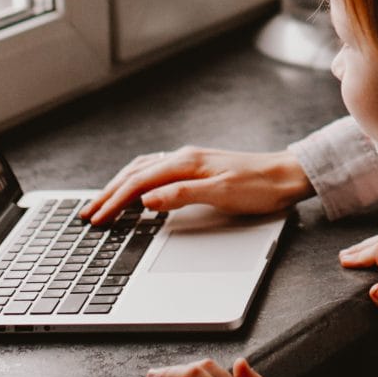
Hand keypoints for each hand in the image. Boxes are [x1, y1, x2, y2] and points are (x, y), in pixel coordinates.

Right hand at [82, 146, 313, 222]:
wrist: (289, 176)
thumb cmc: (261, 187)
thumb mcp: (221, 195)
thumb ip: (181, 196)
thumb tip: (145, 200)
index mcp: (186, 163)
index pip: (139, 183)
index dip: (114, 202)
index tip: (96, 219)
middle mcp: (185, 157)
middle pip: (135, 174)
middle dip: (108, 194)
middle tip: (88, 213)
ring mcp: (191, 161)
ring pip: (144, 170)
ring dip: (120, 186)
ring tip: (103, 202)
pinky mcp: (198, 168)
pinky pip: (157, 171)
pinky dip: (138, 181)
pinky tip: (137, 190)